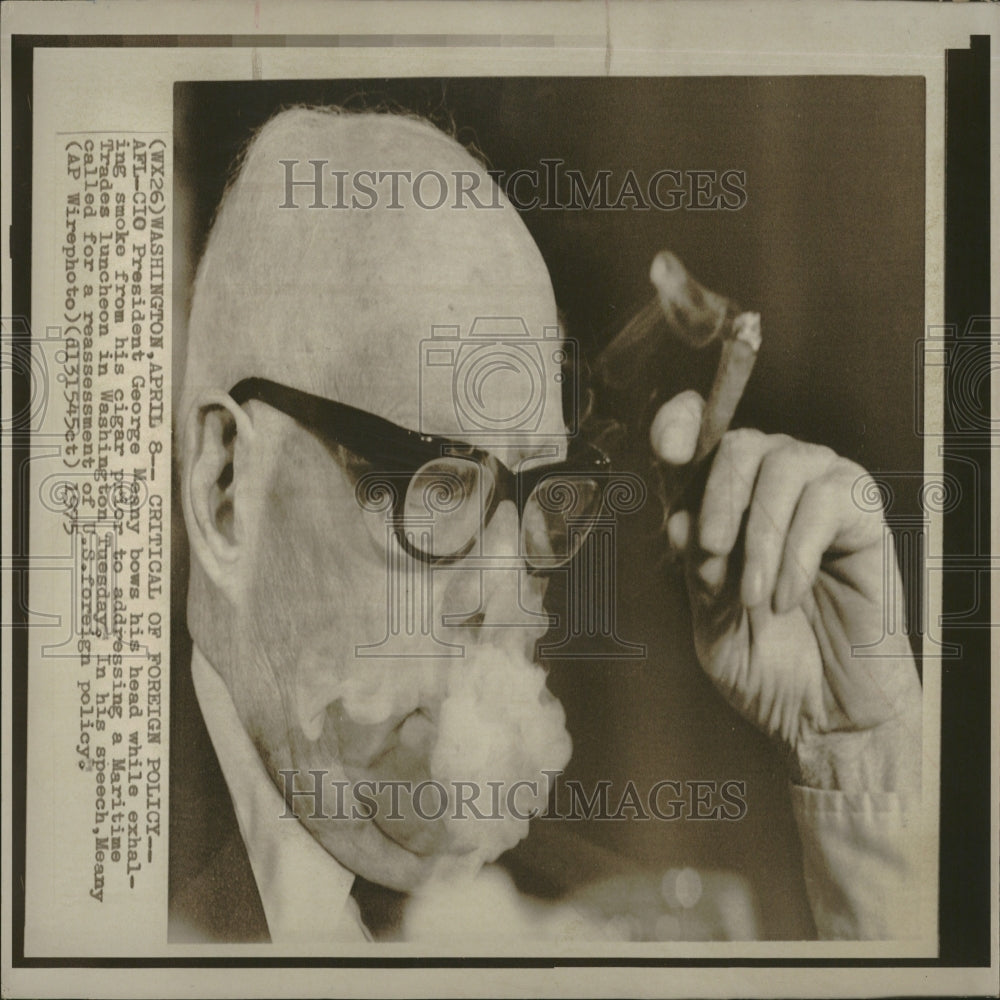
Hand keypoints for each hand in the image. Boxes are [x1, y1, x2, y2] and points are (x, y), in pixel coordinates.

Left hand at [651, 391, 921, 793]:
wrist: (823, 717)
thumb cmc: (762, 667)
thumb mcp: (707, 617)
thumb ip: (693, 564)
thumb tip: (680, 517)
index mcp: (723, 504)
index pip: (698, 437)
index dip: (679, 425)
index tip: (667, 448)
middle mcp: (769, 488)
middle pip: (739, 444)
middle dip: (718, 499)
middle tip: (712, 559)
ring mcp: (819, 495)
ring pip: (784, 463)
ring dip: (759, 534)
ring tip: (753, 598)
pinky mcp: (863, 516)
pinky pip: (828, 498)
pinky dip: (796, 551)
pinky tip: (787, 599)